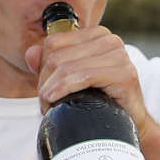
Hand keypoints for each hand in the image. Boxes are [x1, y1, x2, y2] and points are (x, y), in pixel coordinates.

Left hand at [25, 21, 149, 132]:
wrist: (128, 124)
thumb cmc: (98, 100)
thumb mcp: (70, 79)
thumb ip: (49, 63)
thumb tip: (30, 53)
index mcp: (96, 35)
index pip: (53, 43)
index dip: (41, 68)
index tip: (44, 90)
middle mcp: (110, 40)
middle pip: (56, 56)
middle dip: (44, 83)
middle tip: (45, 103)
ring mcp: (119, 55)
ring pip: (65, 67)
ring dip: (50, 91)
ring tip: (49, 107)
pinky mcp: (124, 73)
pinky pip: (82, 77)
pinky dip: (63, 89)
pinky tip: (54, 101)